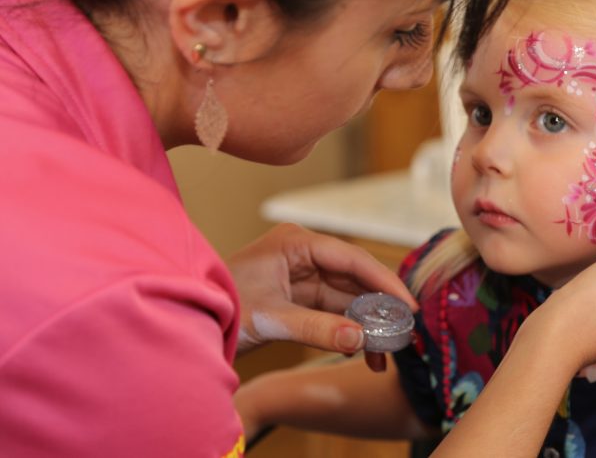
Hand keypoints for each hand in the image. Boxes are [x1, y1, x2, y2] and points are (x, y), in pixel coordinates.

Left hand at [227, 223, 416, 354]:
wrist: (187, 323)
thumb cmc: (221, 307)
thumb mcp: (271, 319)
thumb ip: (317, 329)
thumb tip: (361, 340)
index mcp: (297, 243)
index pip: (352, 259)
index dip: (384, 283)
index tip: (408, 307)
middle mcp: (304, 254)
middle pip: (355, 279)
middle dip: (379, 309)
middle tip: (403, 334)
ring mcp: (303, 276)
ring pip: (348, 299)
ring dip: (367, 325)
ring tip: (385, 353)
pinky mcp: (300, 298)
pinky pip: (335, 313)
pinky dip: (350, 332)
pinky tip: (366, 352)